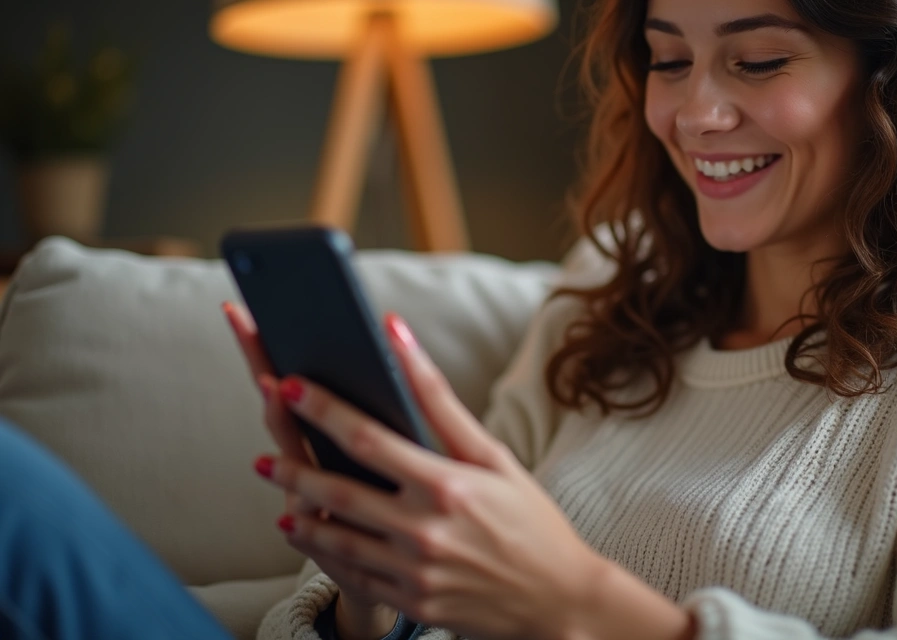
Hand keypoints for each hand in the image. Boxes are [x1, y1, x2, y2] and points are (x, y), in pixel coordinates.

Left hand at [252, 313, 610, 639]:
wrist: (560, 599)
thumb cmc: (531, 520)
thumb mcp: (495, 457)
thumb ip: (440, 401)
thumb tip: (398, 337)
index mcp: (448, 486)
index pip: (369, 439)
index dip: (323, 410)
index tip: (290, 386)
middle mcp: (426, 531)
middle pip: (338, 493)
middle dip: (293, 470)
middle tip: (263, 457)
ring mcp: (415, 572)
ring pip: (337, 539)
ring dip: (300, 513)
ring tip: (279, 491)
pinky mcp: (412, 602)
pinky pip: (353, 575)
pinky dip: (322, 553)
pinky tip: (306, 532)